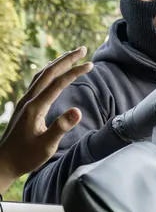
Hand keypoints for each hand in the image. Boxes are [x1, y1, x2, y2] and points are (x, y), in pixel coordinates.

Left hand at [0, 47, 92, 192]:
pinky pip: (38, 83)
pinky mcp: (25, 107)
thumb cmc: (25, 156)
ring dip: (57, 64)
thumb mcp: (46, 145)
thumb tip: (78, 110)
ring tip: (71, 56)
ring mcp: (25, 102)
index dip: (75, 72)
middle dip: (66, 59)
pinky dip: (50, 73)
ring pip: (42, 75)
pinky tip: (54, 75)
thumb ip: (61, 127)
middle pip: (49, 73)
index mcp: (35, 107)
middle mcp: (29, 100)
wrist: (3, 162)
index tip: (90, 64)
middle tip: (83, 49)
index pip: (58, 83)